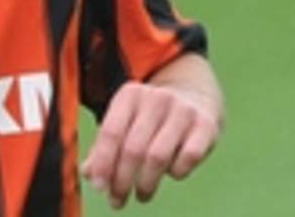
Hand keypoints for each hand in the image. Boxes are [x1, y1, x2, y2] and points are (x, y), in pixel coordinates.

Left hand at [80, 79, 221, 208]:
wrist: (193, 95)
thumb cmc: (149, 116)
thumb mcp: (125, 121)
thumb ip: (105, 146)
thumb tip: (88, 174)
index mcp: (130, 94)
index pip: (111, 132)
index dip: (103, 162)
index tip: (99, 187)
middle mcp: (155, 98)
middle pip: (133, 148)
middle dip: (122, 180)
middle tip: (117, 201)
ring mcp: (182, 110)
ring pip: (158, 156)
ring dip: (146, 183)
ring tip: (141, 195)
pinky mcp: (206, 125)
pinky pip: (188, 157)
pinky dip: (176, 171)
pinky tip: (171, 174)